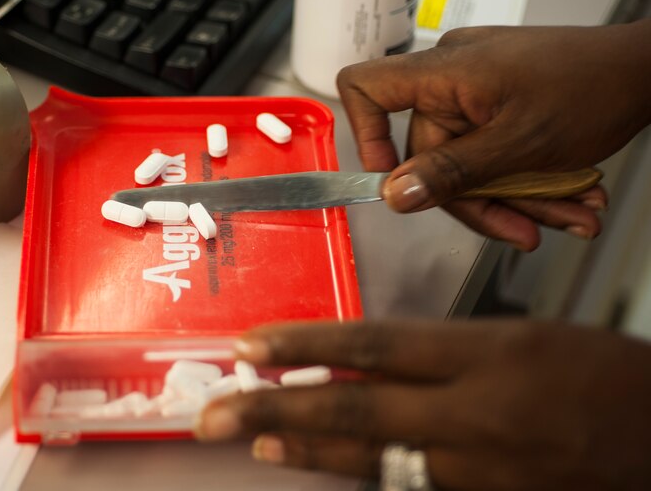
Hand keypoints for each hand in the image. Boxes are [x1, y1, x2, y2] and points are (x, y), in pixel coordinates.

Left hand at [195, 320, 650, 490]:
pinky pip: (408, 486)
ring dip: (306, 446)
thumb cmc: (604, 378)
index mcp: (486, 355)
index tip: (250, 347)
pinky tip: (318, 461)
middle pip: (356, 406)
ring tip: (255, 437)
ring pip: (371, 458)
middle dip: (275, 408)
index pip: (373, 344)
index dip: (304, 346)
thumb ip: (441, 353)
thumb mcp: (520, 341)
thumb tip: (368, 362)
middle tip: (214, 413)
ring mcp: (478, 470)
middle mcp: (474, 415)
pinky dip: (358, 473)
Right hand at [337, 21, 650, 249]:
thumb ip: (452, 172)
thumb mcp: (519, 144)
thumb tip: (396, 193)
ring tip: (565, 213)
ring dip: (514, 196)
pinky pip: (490, 150)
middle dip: (481, 197)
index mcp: (445, 71)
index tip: (395, 181)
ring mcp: (476, 88)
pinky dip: (523, 177)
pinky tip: (564, 195)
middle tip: (524, 227)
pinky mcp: (497, 100)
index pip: (366, 88)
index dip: (367, 137)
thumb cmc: (595, 87)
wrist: (649, 69)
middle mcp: (452, 75)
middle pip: (431, 152)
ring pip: (467, 160)